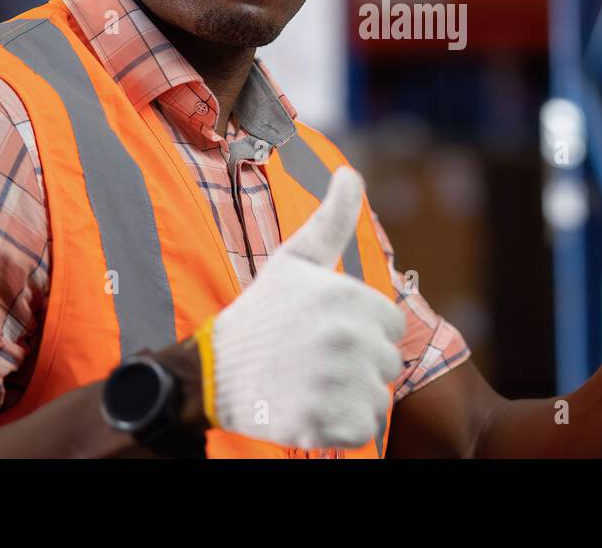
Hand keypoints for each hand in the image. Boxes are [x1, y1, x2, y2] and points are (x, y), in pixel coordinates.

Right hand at [208, 166, 404, 448]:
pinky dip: (341, 426)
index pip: (389, 324)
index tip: (324, 331)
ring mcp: (336, 382)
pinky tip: (309, 410)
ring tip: (310, 384)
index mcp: (346, 296)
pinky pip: (363, 428)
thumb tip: (349, 172)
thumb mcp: (295, 259)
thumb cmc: (261, 314)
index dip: (361, 329)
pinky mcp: (325, 424)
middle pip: (387, 362)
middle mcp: (346, 337)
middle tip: (313, 360)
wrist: (211, 373)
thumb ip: (331, 217)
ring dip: (350, 397)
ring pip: (377, 397)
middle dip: (357, 364)